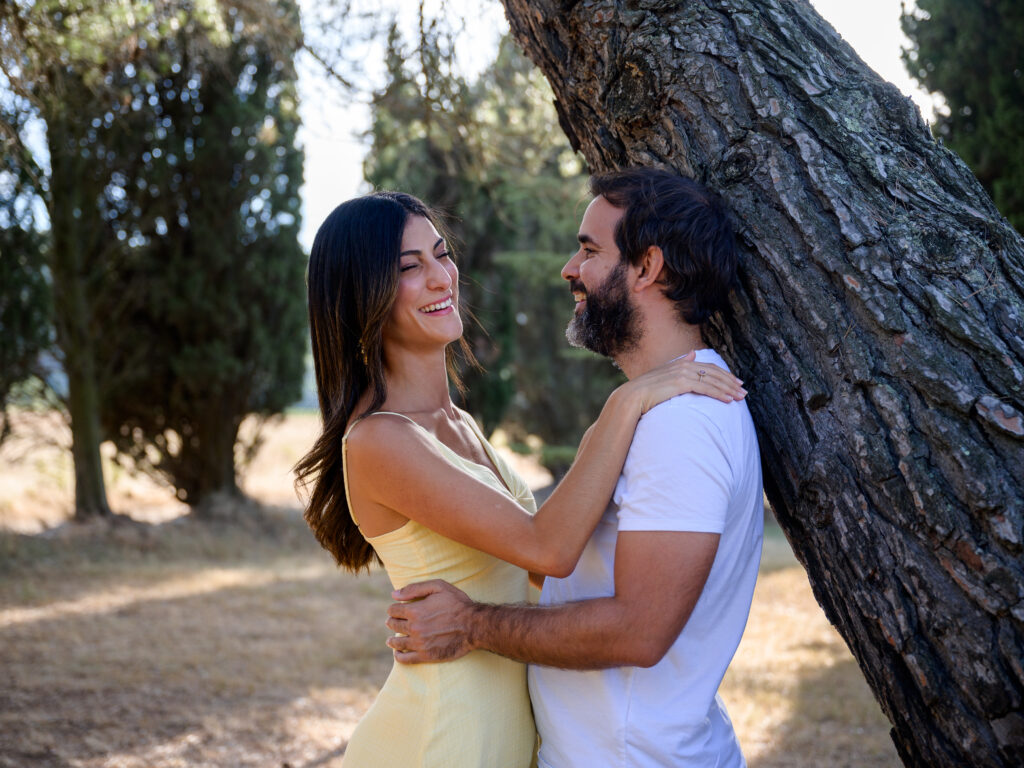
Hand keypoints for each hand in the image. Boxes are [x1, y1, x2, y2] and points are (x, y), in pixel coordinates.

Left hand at [386, 580, 475, 663]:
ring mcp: (419, 643)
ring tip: (390, 640)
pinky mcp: (426, 656)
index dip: (393, 609)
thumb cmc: (457, 603)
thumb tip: (393, 594)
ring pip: (397, 643)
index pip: (393, 610)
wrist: (474, 625)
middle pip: (394, 625)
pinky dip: (399, 656)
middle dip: (392, 622)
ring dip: (391, 640)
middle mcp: (414, 628)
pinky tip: (398, 653)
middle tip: (392, 623)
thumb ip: (415, 588)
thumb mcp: (438, 587)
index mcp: (414, 610)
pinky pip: (405, 659)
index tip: (395, 610)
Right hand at [624, 350, 745, 413]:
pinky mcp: (681, 383)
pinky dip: (719, 393)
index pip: (708, 367)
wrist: (631, 397)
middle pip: (714, 372)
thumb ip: (680, 364)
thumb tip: (693, 353)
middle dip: (730, 381)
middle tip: (743, 390)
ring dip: (729, 389)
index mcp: (681, 364)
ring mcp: (683, 374)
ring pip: (712, 380)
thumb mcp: (665, 374)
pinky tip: (728, 400)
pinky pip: (705, 388)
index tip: (735, 382)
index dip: (724, 374)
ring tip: (740, 397)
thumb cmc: (645, 391)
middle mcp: (684, 366)